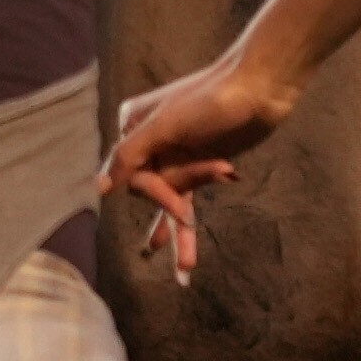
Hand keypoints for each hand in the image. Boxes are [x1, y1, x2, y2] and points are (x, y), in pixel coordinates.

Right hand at [96, 43, 300, 275]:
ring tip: (184, 273)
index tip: (181, 209)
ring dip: (181, 232)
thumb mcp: (168, 124)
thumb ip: (132, 154)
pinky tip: (187, 257)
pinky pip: (190, 197)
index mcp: (134, 124)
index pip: (130, 175)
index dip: (155, 195)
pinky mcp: (201, 164)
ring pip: (170, 199)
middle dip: (175, 204)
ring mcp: (176, 154)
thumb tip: (98, 187)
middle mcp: (150, 141)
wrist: (261, 88)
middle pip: (152, 189)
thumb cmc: (212, 99)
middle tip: (191, 228)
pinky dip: (192, 219)